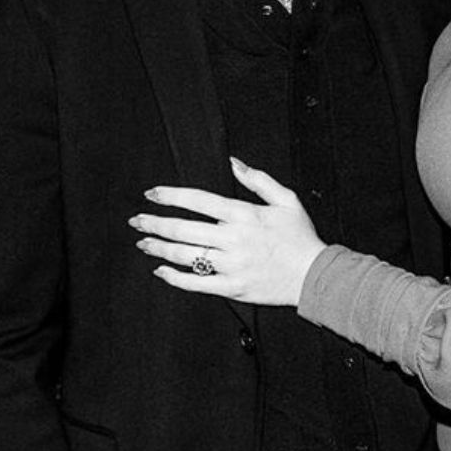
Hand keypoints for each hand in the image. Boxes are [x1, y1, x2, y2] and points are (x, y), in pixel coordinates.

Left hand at [129, 157, 326, 306]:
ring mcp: (230, 265)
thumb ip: (258, 179)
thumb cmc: (301, 236)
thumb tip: (234, 162)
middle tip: (137, 221)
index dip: (170, 196)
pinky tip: (162, 271)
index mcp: (243, 215)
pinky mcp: (232, 288)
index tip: (151, 194)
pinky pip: (196, 283)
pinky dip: (175, 278)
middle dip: (155, 223)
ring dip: (160, 248)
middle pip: (184, 229)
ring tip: (144, 244)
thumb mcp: (286, 199)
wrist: (313, 274)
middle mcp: (233, 239)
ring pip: (185, 255)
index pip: (198, 201)